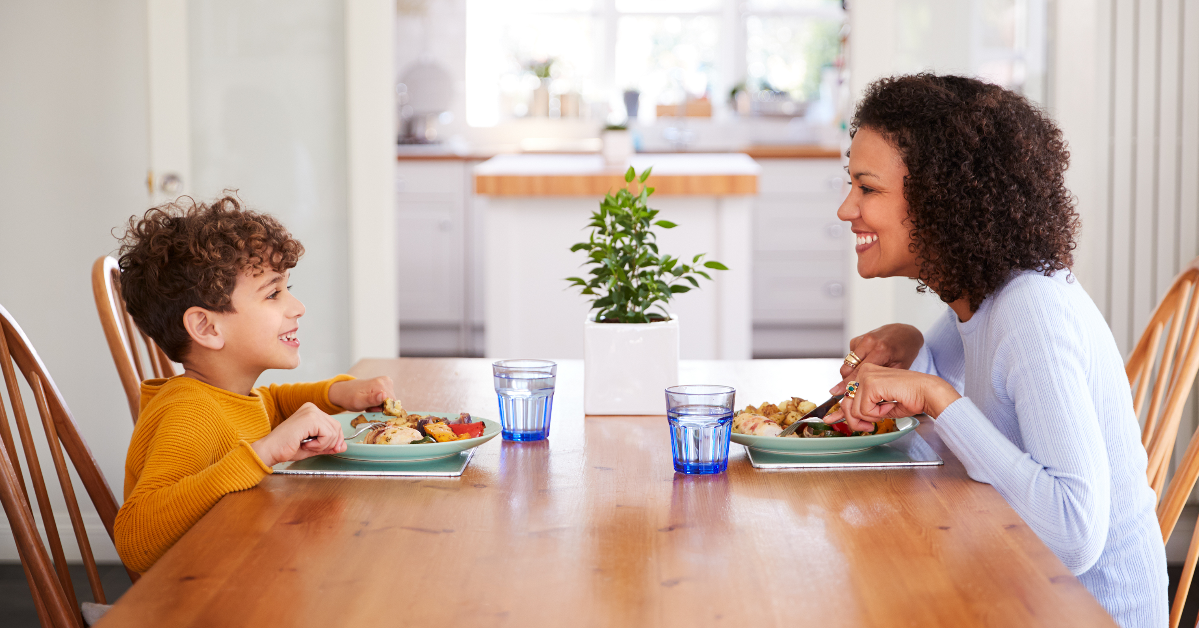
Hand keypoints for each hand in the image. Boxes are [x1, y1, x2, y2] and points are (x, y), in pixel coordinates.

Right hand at [251, 402, 346, 466]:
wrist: (270, 450)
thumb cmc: (286, 448)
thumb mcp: (313, 447)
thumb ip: (328, 445)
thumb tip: (343, 446)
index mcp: (312, 411)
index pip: (335, 425)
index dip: (335, 440)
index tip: (328, 448)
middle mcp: (312, 408)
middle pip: (337, 427)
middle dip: (331, 443)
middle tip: (313, 448)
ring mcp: (311, 411)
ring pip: (334, 431)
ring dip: (323, 445)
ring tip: (307, 445)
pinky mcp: (310, 418)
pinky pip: (328, 434)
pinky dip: (320, 444)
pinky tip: (306, 444)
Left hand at [329, 376, 393, 411]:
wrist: (344, 391)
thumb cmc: (350, 397)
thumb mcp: (358, 402)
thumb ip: (372, 399)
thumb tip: (384, 395)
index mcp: (380, 384)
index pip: (392, 403)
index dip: (383, 410)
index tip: (373, 409)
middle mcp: (385, 381)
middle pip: (392, 402)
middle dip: (382, 408)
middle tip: (369, 407)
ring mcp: (386, 381)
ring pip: (390, 400)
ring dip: (381, 406)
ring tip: (369, 404)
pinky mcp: (385, 384)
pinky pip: (388, 397)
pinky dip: (381, 402)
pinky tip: (372, 401)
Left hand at [823, 363, 960, 431]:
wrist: (928, 392)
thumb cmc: (910, 398)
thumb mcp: (880, 405)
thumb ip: (864, 409)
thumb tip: (847, 417)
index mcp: (865, 373)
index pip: (845, 394)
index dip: (839, 411)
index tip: (829, 420)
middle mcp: (863, 371)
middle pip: (846, 404)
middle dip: (856, 421)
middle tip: (869, 427)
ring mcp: (866, 376)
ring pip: (854, 410)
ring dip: (871, 417)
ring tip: (886, 409)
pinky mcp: (871, 383)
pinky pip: (864, 410)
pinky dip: (877, 414)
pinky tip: (889, 405)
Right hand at [831, 324, 923, 394]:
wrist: (906, 333)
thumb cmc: (905, 351)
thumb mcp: (899, 368)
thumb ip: (882, 379)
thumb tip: (865, 393)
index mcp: (881, 350)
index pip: (859, 371)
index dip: (848, 384)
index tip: (839, 392)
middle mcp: (869, 342)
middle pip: (848, 367)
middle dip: (847, 380)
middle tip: (852, 389)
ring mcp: (862, 339)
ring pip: (847, 362)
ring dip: (850, 371)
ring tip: (861, 378)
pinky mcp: (858, 338)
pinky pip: (850, 355)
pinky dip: (854, 363)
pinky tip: (865, 364)